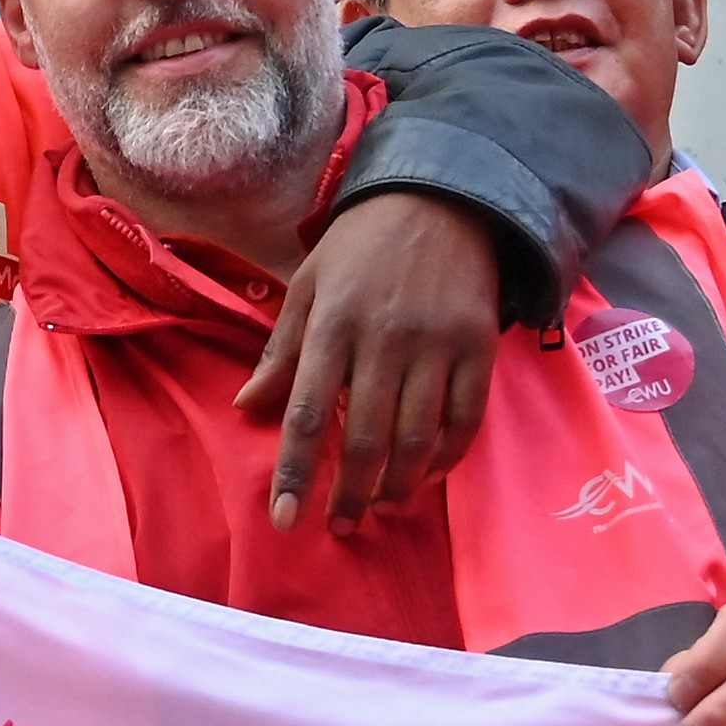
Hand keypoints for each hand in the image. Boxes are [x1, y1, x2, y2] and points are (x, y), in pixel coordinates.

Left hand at [244, 191, 502, 529]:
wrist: (442, 200)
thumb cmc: (359, 247)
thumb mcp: (308, 286)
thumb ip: (281, 352)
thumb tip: (246, 408)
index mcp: (333, 325)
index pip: (309, 415)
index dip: (297, 473)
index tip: (286, 519)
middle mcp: (385, 340)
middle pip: (367, 440)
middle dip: (351, 494)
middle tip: (340, 526)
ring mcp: (437, 346)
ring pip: (418, 439)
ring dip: (398, 487)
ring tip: (380, 507)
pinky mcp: (480, 348)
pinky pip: (466, 421)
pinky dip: (447, 459)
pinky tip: (427, 475)